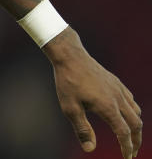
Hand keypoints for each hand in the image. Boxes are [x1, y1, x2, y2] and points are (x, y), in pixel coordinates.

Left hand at [45, 28, 141, 157]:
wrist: (70, 56)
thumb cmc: (67, 82)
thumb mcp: (70, 108)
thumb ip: (82, 129)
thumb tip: (90, 149)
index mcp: (108, 107)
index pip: (124, 133)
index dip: (127, 148)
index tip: (127, 158)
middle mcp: (118, 98)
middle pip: (136, 125)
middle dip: (136, 141)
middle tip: (132, 151)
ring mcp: (119, 89)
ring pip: (136, 112)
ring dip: (135, 126)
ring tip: (129, 136)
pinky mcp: (116, 82)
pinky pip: (131, 100)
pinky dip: (132, 111)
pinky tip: (124, 114)